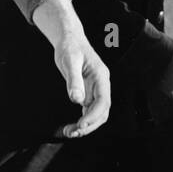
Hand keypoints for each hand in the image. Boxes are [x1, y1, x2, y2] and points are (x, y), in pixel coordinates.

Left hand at [33, 0, 110, 136]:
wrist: (69, 39)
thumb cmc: (70, 47)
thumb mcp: (70, 61)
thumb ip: (74, 81)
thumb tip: (77, 100)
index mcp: (101, 77)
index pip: (103, 102)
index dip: (93, 116)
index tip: (80, 125)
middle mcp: (101, 84)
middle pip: (102, 111)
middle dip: (90, 125)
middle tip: (72, 132)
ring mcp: (96, 89)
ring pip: (97, 113)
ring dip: (86, 125)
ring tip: (69, 132)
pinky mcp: (89, 91)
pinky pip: (89, 110)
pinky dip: (83, 120)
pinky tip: (72, 126)